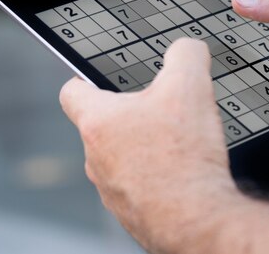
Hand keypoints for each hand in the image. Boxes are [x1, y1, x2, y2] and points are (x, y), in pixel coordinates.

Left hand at [60, 38, 268, 253]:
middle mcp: (96, 159)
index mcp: (98, 123)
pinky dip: (156, 177)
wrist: (197, 220)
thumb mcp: (190, 85)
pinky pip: (139, 186)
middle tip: (162, 111)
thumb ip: (186, 54)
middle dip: (130, 116)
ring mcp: (111, 191)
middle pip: (102, 127)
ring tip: (178, 146)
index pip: (71, 92)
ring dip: (143, 149)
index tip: (98, 78)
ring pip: (121, 159)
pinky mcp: (132, 213)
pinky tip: (184, 174)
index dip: (85, 79)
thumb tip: (187, 48)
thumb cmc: (184, 158)